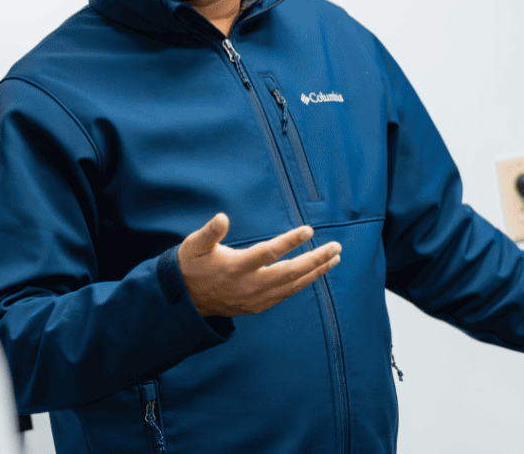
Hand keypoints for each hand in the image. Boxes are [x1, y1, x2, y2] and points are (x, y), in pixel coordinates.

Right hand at [177, 213, 341, 317]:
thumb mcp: (194, 245)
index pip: (268, 253)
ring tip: (334, 258)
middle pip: (290, 273)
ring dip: (316, 272)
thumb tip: (222, 217)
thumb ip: (209, 232)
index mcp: (235, 267)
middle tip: (336, 247)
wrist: (187, 300)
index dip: (290, 242)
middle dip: (315, 260)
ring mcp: (255, 298)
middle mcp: (249, 285)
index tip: (308, 230)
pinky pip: (286, 294)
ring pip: (293, 286)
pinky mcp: (258, 305)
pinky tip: (315, 274)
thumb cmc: (192, 265)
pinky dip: (303, 284)